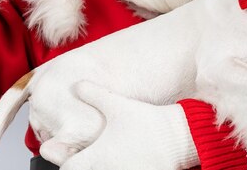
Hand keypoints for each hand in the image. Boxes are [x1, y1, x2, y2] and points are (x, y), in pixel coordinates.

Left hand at [60, 81, 198, 169]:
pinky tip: (125, 162)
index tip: (71, 154)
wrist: (179, 136)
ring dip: (100, 169)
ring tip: (107, 158)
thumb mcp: (117, 105)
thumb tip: (77, 84)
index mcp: (97, 156)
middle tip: (88, 157)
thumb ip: (94, 94)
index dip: (67, 161)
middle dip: (83, 167)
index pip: (67, 169)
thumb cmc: (148, 122)